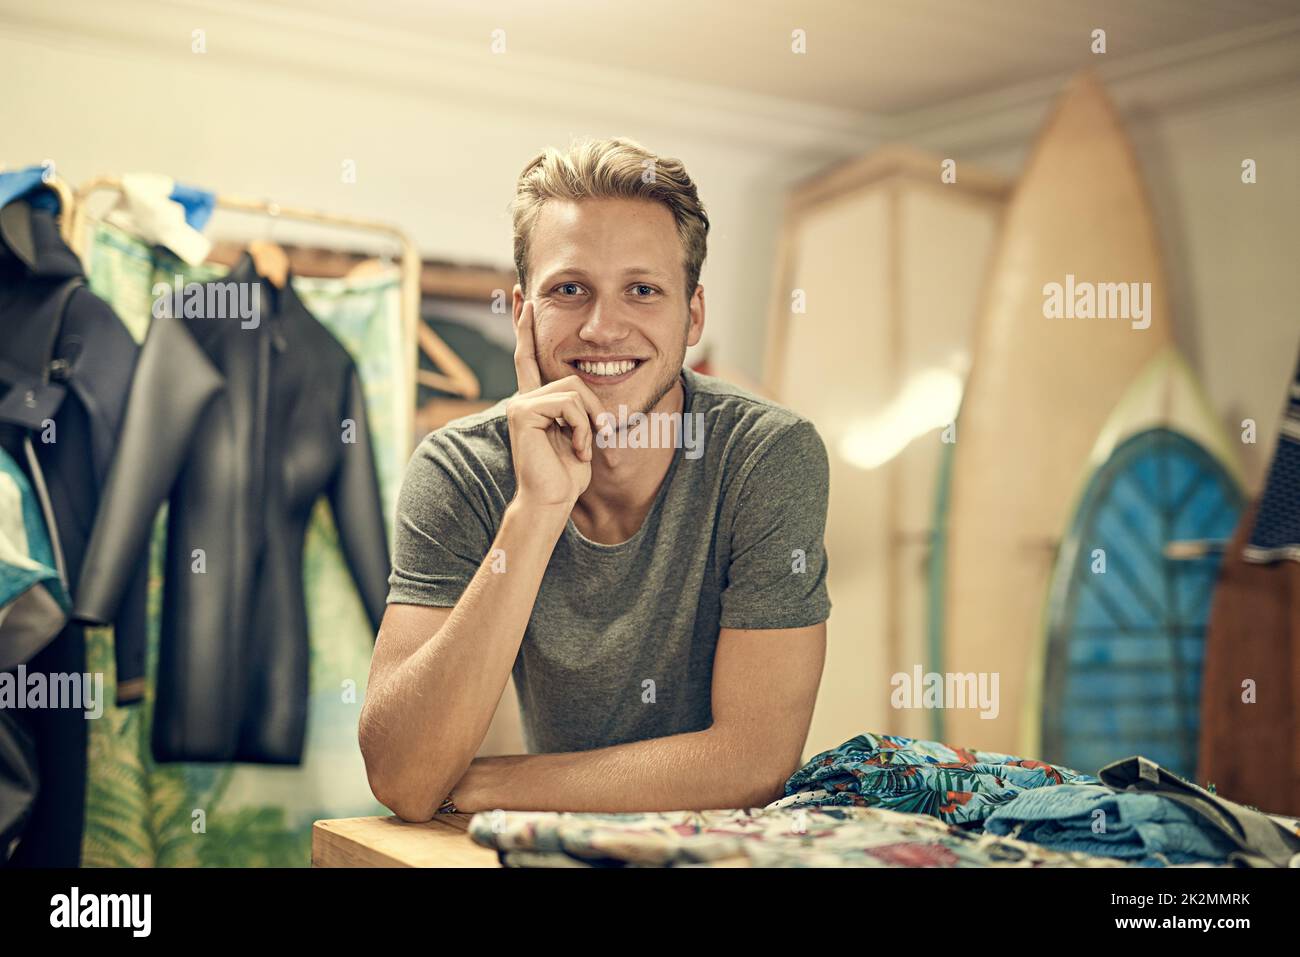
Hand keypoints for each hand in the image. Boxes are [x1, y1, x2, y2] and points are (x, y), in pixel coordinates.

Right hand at [507, 300, 601, 510]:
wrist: (551, 500)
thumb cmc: (567, 474)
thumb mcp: (582, 434)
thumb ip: (581, 409)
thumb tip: (593, 391)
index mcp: (535, 400)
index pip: (529, 355)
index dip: (525, 326)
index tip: (522, 297)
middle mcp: (523, 397)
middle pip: (573, 378)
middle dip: (593, 409)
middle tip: (596, 437)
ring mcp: (520, 402)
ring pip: (574, 390)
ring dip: (590, 422)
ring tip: (582, 447)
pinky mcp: (521, 411)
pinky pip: (568, 403)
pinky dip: (582, 427)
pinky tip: (575, 449)